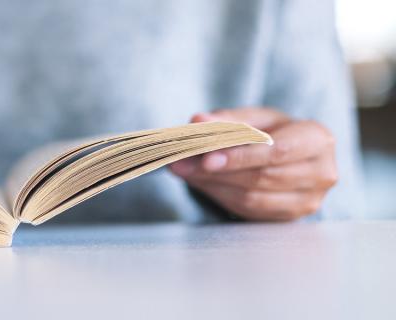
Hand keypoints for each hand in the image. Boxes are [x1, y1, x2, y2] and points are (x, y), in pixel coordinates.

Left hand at [169, 108, 337, 220]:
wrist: (291, 154)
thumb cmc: (273, 131)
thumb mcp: (254, 117)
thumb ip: (227, 119)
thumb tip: (197, 120)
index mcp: (318, 139)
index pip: (278, 151)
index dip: (241, 156)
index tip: (206, 158)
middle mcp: (322, 173)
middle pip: (263, 177)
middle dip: (217, 172)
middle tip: (181, 164)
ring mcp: (309, 200)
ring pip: (253, 198)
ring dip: (213, 185)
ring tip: (184, 171)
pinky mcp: (291, 217)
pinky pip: (249, 210)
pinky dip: (220, 197)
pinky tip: (201, 183)